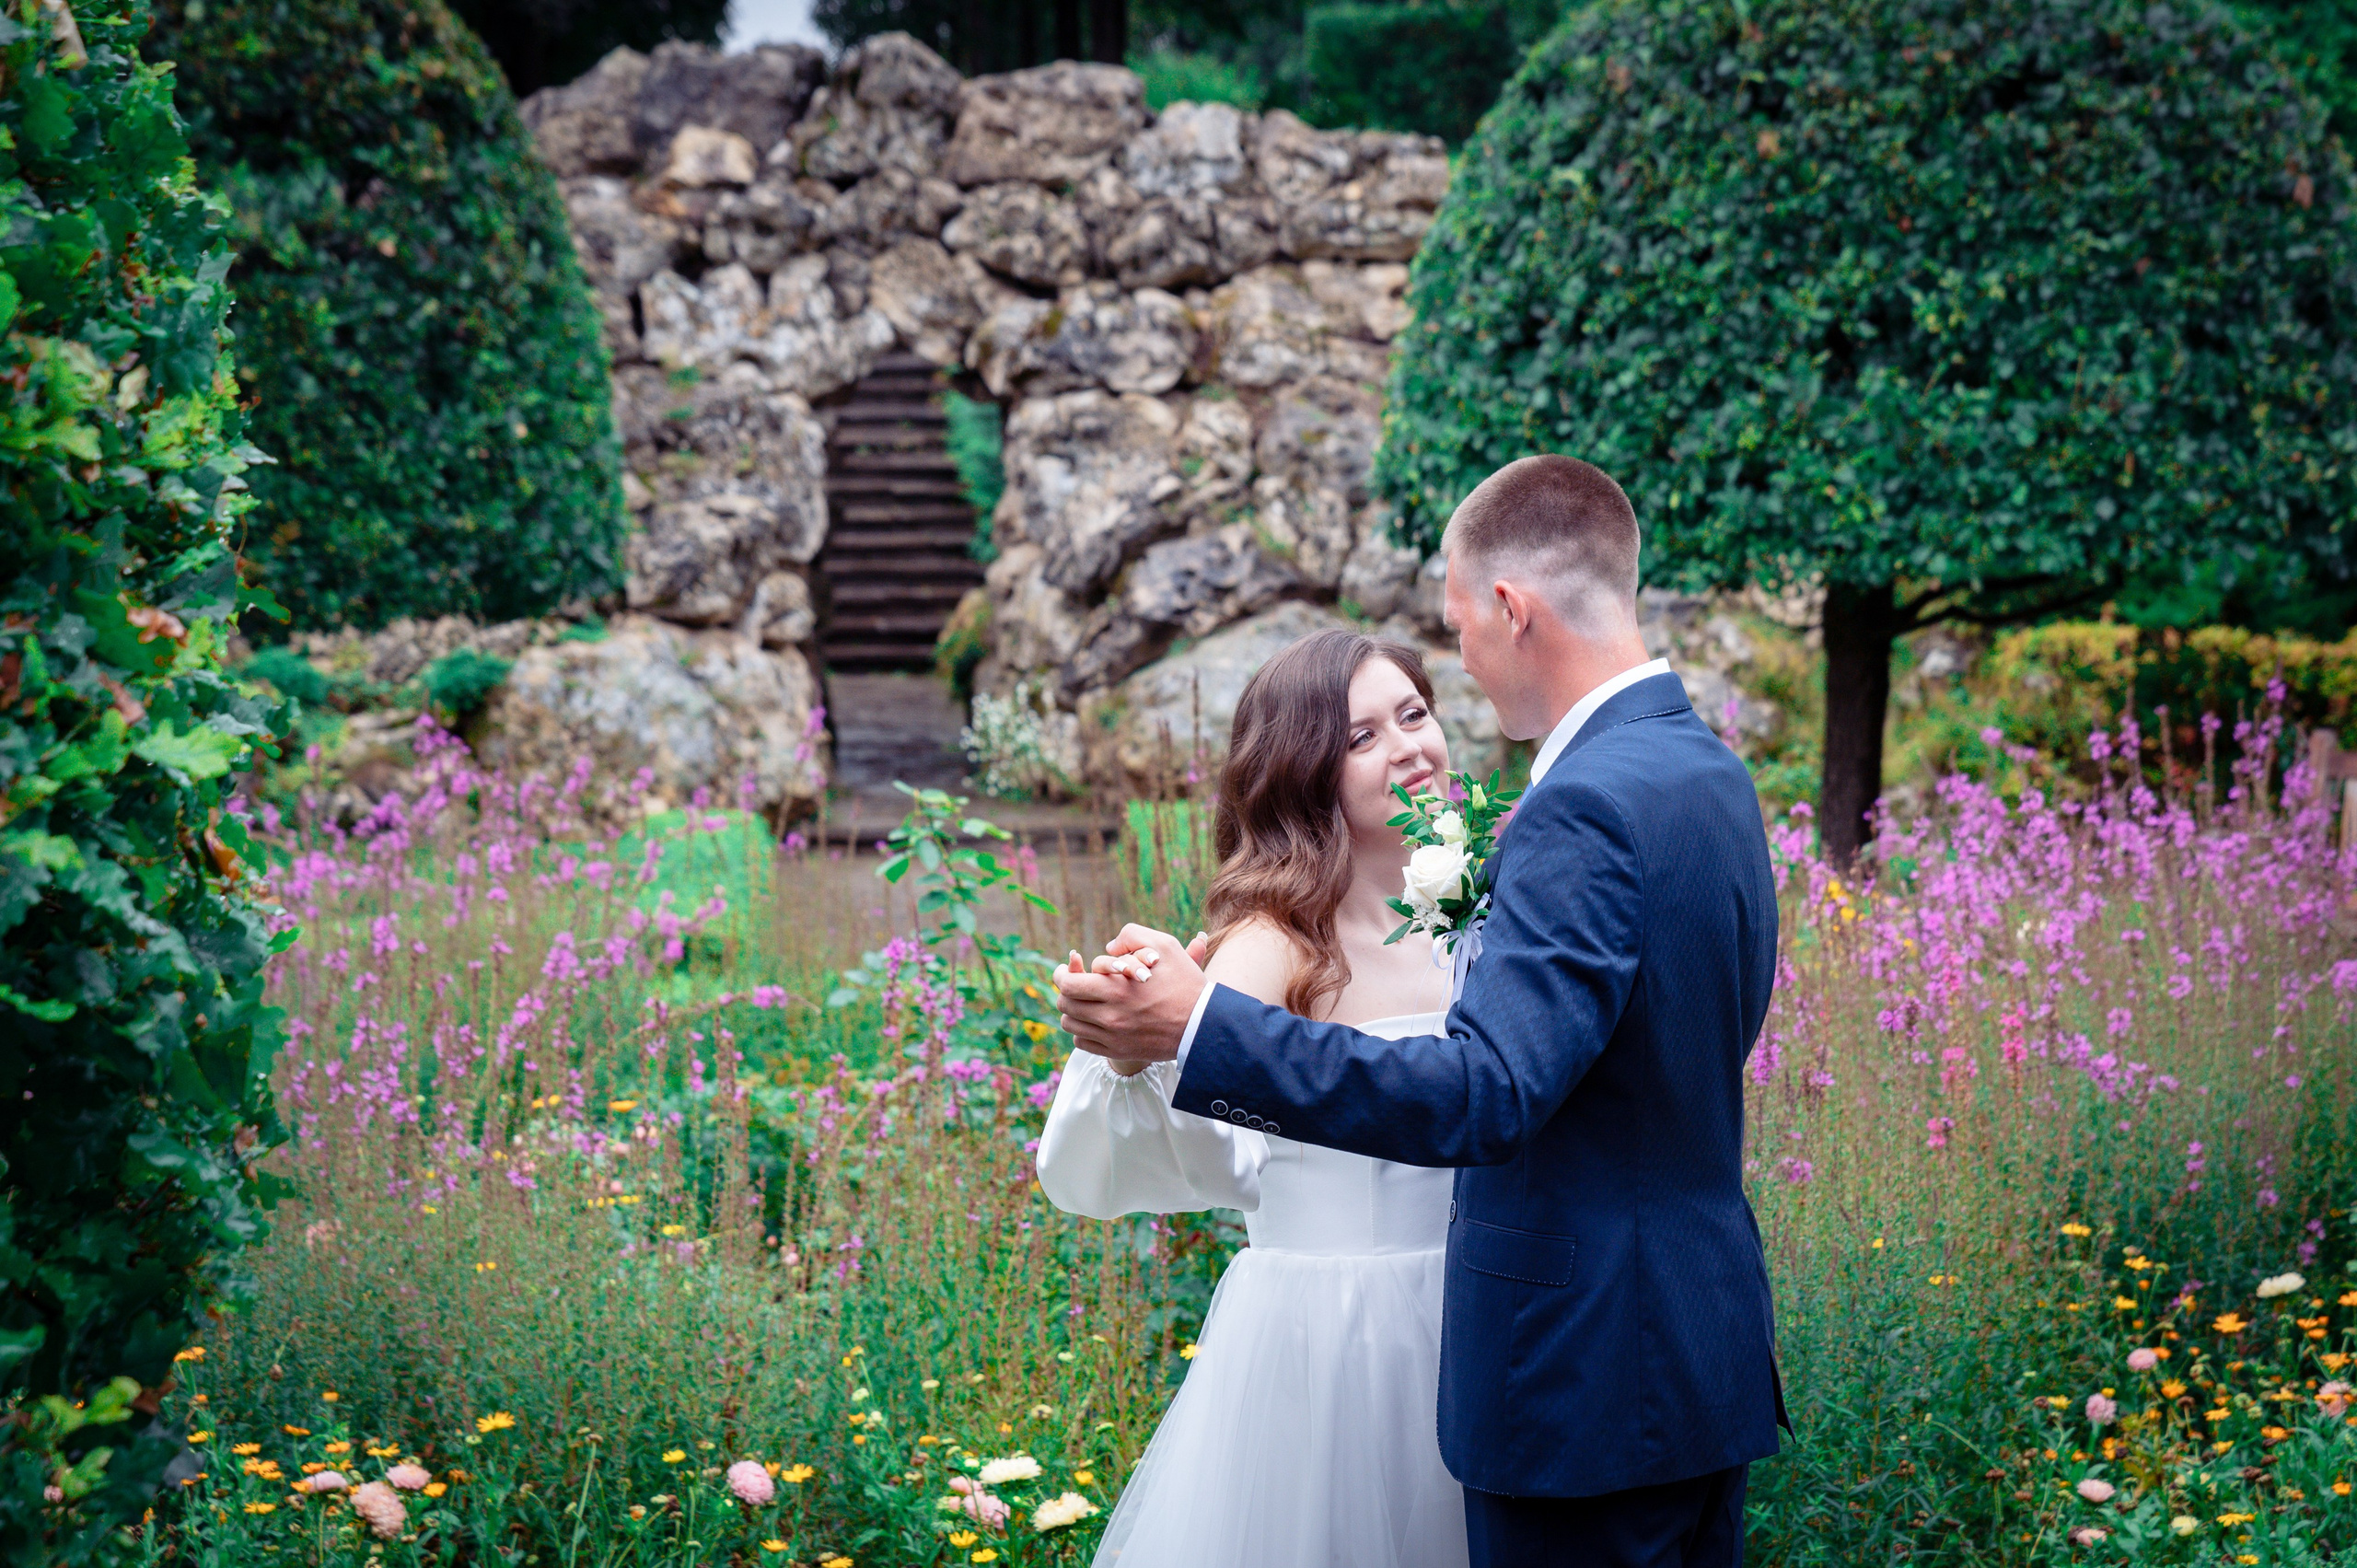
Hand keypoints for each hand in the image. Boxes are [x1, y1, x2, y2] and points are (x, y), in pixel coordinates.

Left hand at [1054, 924, 1210, 1065]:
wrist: (1203, 1024)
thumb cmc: (1184, 983)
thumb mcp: (1164, 946)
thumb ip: (1132, 936)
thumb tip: (1108, 946)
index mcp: (1116, 989)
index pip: (1068, 984)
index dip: (1061, 974)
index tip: (1065, 970)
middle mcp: (1110, 1016)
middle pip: (1065, 1005)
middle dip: (1065, 991)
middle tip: (1072, 984)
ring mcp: (1113, 1038)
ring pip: (1070, 1026)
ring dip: (1072, 1011)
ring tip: (1083, 1002)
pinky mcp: (1118, 1052)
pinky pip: (1082, 1044)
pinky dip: (1082, 1032)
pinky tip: (1094, 1021)